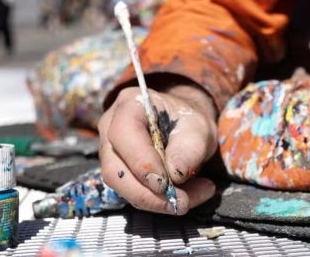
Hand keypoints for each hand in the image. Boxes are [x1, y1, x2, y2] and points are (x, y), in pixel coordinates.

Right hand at [98, 82, 218, 214]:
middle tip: (182, 202)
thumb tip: (176, 175)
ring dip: (158, 201)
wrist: (182, 123)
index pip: (124, 134)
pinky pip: (133, 193)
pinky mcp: (119, 172)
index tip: (165, 184)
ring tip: (192, 197)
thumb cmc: (187, 119)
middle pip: (115, 170)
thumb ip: (190, 148)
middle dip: (148, 194)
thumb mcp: (198, 127)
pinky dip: (159, 201)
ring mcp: (110, 152)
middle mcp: (111, 128)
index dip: (141, 163)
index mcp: (129, 105)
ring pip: (123, 187)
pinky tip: (186, 196)